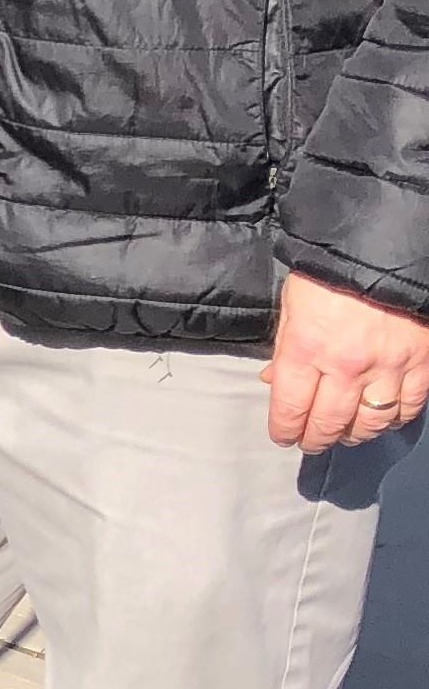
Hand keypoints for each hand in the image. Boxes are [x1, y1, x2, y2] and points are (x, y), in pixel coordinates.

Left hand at [267, 271, 428, 451]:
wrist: (381, 247)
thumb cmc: (328, 272)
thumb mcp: (292, 305)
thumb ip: (285, 349)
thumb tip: (274, 381)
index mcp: (306, 347)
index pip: (290, 409)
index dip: (284, 430)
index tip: (283, 436)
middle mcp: (346, 365)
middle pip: (329, 424)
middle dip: (315, 439)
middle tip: (311, 441)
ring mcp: (387, 366)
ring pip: (371, 424)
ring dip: (354, 435)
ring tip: (345, 433)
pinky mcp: (421, 362)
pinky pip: (409, 407)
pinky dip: (394, 418)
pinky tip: (383, 417)